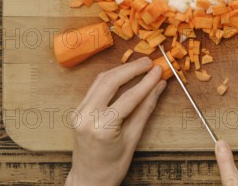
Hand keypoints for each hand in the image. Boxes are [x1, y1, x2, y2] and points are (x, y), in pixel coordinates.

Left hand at [65, 56, 166, 185]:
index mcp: (102, 128)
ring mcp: (79, 112)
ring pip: (101, 80)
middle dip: (132, 68)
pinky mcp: (78, 110)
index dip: (147, 81)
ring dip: (122, 70)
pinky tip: (125, 74)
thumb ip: (146, 108)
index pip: (129, 97)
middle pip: (111, 81)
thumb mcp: (133, 138)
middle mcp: (86, 116)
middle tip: (150, 62)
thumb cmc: (113, 165)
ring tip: (141, 65)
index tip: (159, 70)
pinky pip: (95, 87)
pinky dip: (111, 78)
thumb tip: (159, 86)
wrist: (89, 180)